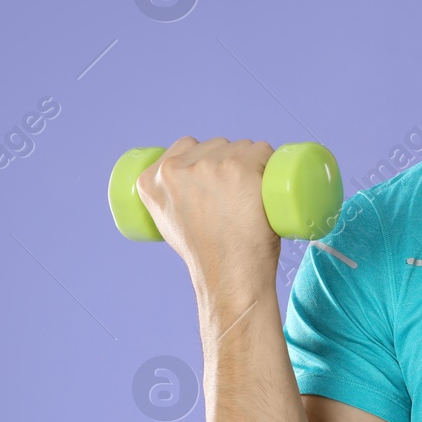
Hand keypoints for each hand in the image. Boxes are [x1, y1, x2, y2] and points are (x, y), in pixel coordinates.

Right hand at [135, 137, 280, 290]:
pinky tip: (267, 183)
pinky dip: (270, 164)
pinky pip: (263, 150)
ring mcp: (210, 165)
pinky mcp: (241, 168)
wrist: (230, 276)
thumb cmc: (206, 254)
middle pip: (216, 145)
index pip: (185, 146)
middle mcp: (177, 168)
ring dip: (251, 164)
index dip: (204, 158)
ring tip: (250, 198)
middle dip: (228, 162)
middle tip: (236, 197)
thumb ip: (167, 197)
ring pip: (242, 147)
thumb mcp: (168, 223)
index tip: (215, 178)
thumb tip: (183, 183)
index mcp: (151, 179)